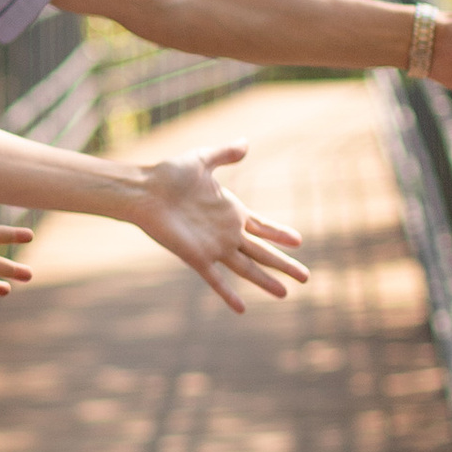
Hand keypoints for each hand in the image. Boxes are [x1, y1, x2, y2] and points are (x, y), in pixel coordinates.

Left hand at [133, 148, 310, 312]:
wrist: (145, 192)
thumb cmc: (170, 175)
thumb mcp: (202, 160)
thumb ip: (224, 154)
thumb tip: (246, 143)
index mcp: (231, 211)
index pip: (262, 227)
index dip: (280, 234)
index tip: (298, 240)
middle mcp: (226, 233)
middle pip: (262, 252)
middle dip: (284, 264)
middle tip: (306, 277)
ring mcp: (213, 247)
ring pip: (247, 268)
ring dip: (266, 281)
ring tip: (285, 294)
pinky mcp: (196, 257)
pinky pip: (215, 280)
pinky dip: (228, 294)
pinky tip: (241, 309)